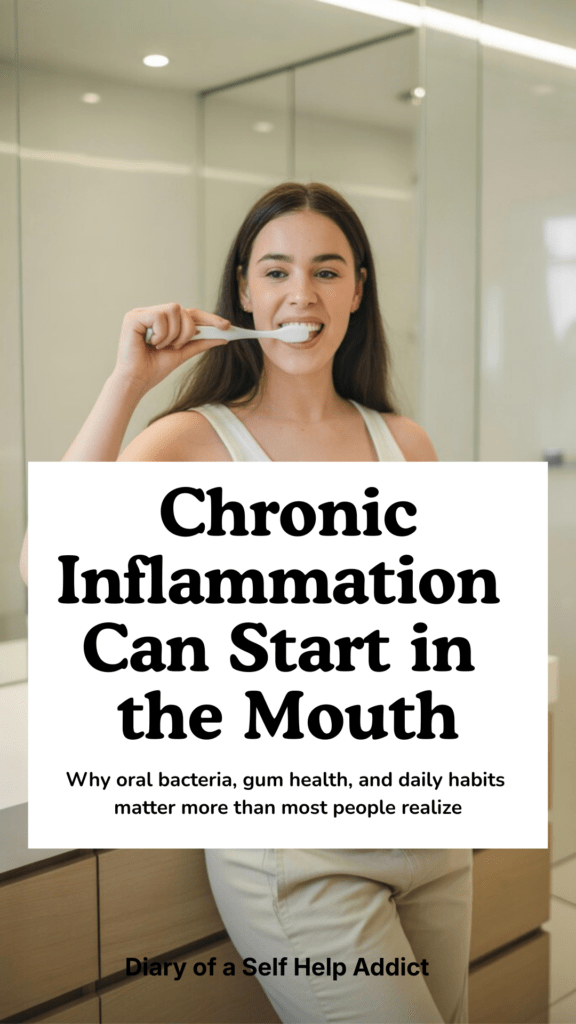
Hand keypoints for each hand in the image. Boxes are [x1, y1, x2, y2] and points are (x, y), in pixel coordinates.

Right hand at [113, 303, 230, 391]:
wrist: (136, 382)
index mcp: (163, 320)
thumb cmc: (153, 369)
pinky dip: (161, 334)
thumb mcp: (182, 354)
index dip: (209, 318)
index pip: (190, 313)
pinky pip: (159, 316)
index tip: (227, 326)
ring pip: (174, 310)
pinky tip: (150, 344)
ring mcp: (142, 313)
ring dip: (173, 334)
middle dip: (187, 331)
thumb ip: (199, 343)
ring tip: (160, 347)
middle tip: (176, 347)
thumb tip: (222, 337)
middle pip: (184, 310)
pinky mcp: (133, 317)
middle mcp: (153, 313)